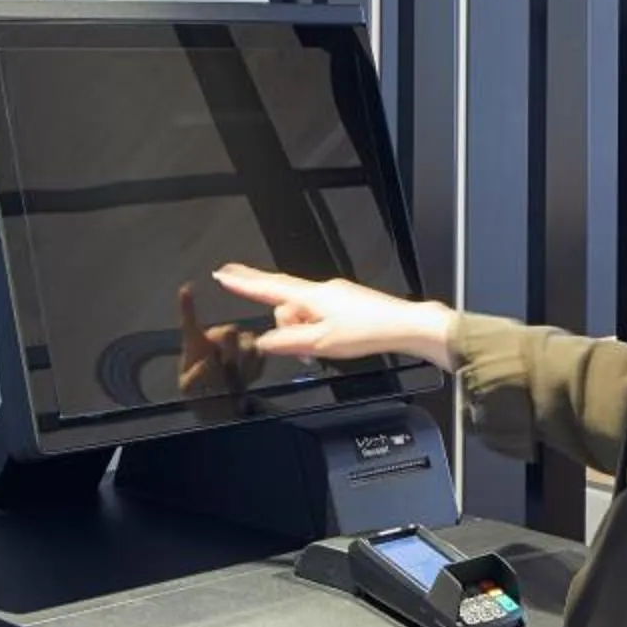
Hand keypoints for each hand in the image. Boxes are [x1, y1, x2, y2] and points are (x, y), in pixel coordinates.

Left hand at [174, 281, 264, 400]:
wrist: (221, 400)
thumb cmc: (200, 388)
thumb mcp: (190, 388)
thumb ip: (195, 377)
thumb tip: (209, 361)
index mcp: (196, 342)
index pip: (189, 322)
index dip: (187, 306)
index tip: (185, 289)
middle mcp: (218, 336)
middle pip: (230, 331)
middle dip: (231, 345)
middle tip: (226, 362)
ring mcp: (238, 342)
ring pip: (249, 345)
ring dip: (243, 362)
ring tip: (233, 378)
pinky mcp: (256, 353)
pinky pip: (261, 356)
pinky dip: (254, 369)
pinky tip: (244, 378)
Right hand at [212, 264, 454, 369]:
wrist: (404, 325)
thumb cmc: (368, 331)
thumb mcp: (321, 343)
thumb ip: (288, 342)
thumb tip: (265, 342)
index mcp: (311, 296)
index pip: (268, 287)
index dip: (243, 283)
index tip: (222, 274)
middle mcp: (320, 290)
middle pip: (285, 301)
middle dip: (275, 313)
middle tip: (250, 298)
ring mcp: (334, 296)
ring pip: (303, 312)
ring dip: (301, 332)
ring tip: (316, 352)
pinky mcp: (346, 304)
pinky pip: (319, 315)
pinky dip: (314, 330)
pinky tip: (325, 345)